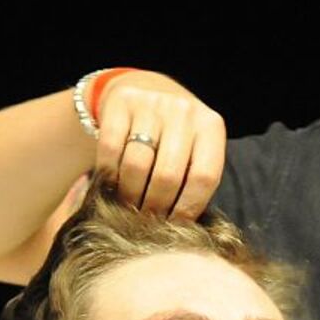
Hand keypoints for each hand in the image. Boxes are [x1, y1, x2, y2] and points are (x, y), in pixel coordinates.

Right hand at [91, 72, 226, 218]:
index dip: (188, 208)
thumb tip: (181, 229)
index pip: (204, 177)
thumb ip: (193, 181)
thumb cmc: (173, 137)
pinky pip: (110, 149)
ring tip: (127, 208)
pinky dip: (108, 174)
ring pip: (136, 166)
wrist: (144, 90)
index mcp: (211, 126)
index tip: (174, 227)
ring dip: (129, 195)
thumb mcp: (194, 151)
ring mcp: (152, 103)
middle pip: (168, 176)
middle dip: (154, 208)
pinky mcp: (121, 102)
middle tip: (144, 222)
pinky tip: (111, 185)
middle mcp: (184, 111)